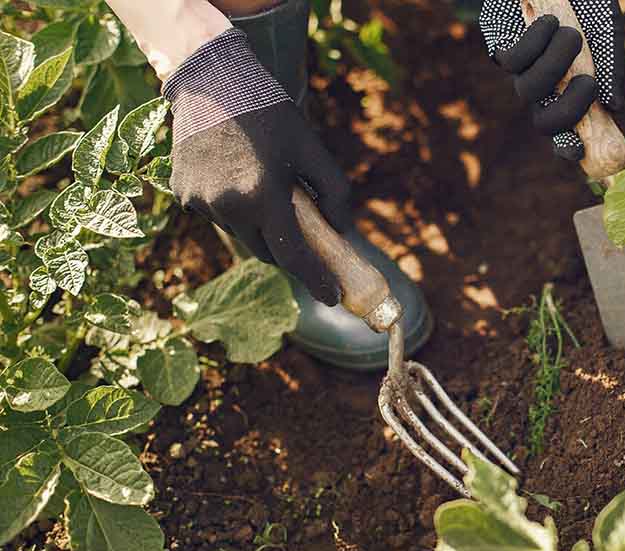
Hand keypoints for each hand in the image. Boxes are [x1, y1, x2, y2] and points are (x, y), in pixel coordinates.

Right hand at [165, 28, 349, 305]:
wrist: (211, 79)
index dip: (315, 280)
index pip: (293, 256)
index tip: (333, 296)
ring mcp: (199, 201)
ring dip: (259, 226)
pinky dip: (234, 209)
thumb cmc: (268, 112)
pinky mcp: (181, 192)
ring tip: (266, 190)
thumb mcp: (311, 148)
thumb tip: (342, 230)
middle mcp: (226, 205)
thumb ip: (334, 192)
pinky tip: (238, 177)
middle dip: (289, 253)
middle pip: (266, 251)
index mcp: (262, 196)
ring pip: (240, 233)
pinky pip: (216, 215)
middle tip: (308, 244)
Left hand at [480, 0, 624, 159]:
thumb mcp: (607, 29)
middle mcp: (545, 87)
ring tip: (572, 34)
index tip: (580, 151)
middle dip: (567, 111)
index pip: (568, 132)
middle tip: (588, 82)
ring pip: (530, 91)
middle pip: (545, 124)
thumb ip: (613, 66)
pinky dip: (534, 44)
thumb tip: (616, 107)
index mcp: (571, 90)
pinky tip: (550, 21)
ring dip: (554, 65)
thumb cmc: (585, 0)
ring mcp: (521, 71)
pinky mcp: (500, 48)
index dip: (569, 147)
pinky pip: (512, 62)